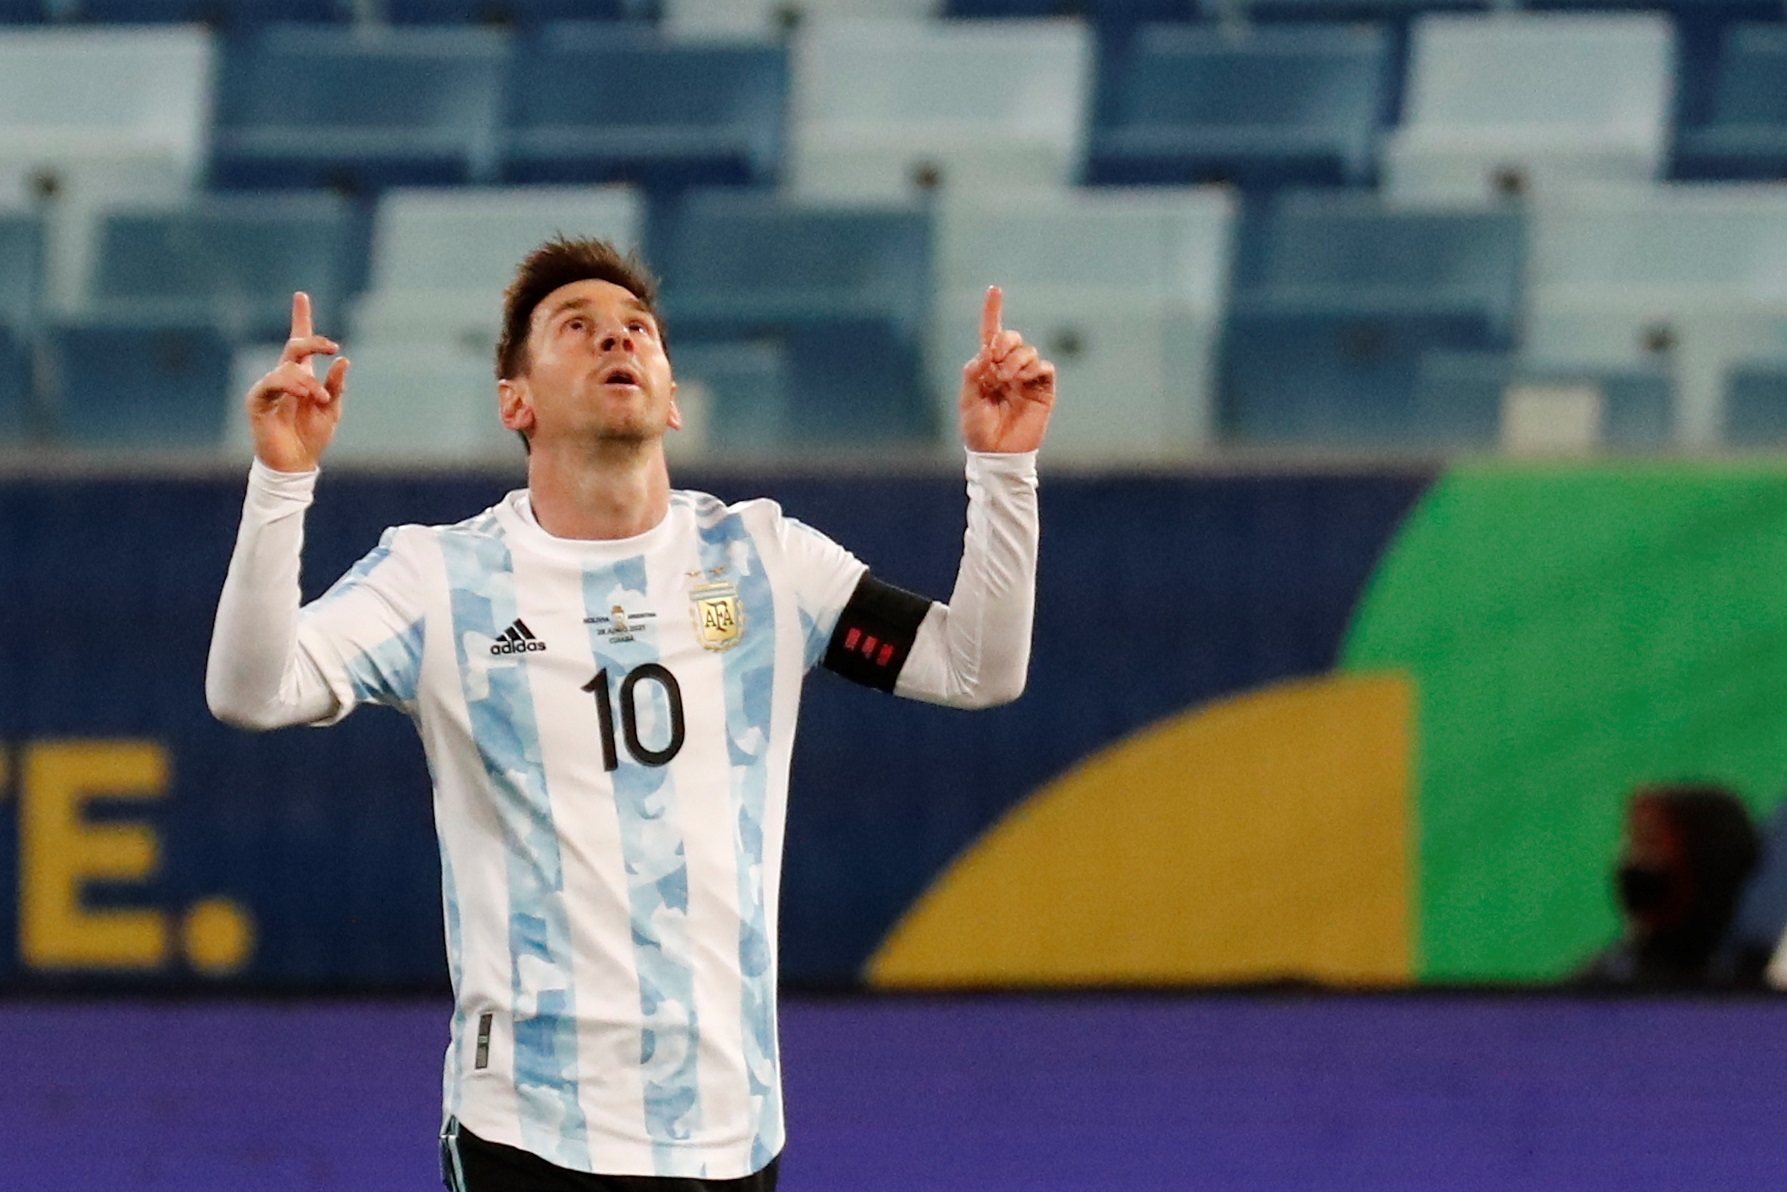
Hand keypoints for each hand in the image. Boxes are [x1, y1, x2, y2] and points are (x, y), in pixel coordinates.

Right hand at [246, 292, 347, 472]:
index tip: (301, 296)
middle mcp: (284, 377)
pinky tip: (306, 395)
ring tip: (319, 398)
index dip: (301, 318)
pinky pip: (272, 383)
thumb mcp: (332, 409)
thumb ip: (337, 385)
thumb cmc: (312, 436)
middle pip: (294, 346)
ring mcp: (269, 387)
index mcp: (302, 376)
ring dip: (308, 380)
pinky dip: (291, 386)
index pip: (300, 343)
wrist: (295, 462)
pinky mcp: (257, 399)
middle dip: (313, 342)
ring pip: (288, 367)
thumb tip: (343, 359)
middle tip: (332, 347)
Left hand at [959, 285, 1053, 453]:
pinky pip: (1043, 367)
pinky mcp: (1043, 389)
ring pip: (1028, 351)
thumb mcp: (968, 401)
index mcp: (988, 368)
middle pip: (1011, 338)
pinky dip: (1032, 368)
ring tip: (1006, 379)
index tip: (994, 289)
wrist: (998, 454)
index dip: (993, 311)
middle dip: (1003, 343)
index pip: (991, 334)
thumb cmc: (979, 431)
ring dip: (1016, 360)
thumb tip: (985, 353)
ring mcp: (1026, 378)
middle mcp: (1008, 369)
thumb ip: (973, 374)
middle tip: (994, 361)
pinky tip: (1022, 380)